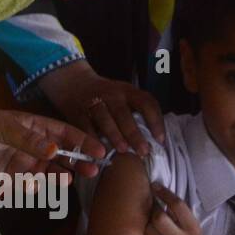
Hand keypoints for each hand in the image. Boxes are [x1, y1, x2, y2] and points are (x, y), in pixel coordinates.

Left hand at [0, 108, 107, 188]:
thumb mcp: (6, 129)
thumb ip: (29, 140)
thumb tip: (54, 149)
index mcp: (36, 128)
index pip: (65, 133)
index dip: (83, 141)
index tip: (98, 151)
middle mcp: (34, 146)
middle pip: (63, 155)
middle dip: (78, 162)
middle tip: (92, 170)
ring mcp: (25, 163)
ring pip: (50, 173)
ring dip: (60, 177)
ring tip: (67, 180)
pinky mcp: (13, 180)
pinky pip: (31, 186)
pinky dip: (33, 187)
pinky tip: (29, 185)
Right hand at [37, 59, 163, 157]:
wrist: (74, 83)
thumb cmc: (107, 96)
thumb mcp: (125, 94)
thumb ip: (138, 109)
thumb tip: (157, 138)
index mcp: (127, 91)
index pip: (146, 102)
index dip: (155, 121)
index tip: (160, 139)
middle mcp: (112, 94)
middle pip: (124, 114)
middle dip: (134, 133)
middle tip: (143, 151)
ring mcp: (93, 102)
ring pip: (105, 119)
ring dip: (115, 135)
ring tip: (123, 150)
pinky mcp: (78, 112)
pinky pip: (86, 127)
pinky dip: (93, 140)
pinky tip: (99, 152)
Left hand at [141, 184, 214, 234]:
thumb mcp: (193, 231)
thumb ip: (180, 216)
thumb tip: (158, 193)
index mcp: (193, 228)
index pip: (178, 205)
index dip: (164, 193)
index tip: (154, 185)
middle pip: (159, 218)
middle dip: (152, 212)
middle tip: (151, 212)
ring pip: (148, 231)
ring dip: (146, 227)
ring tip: (151, 229)